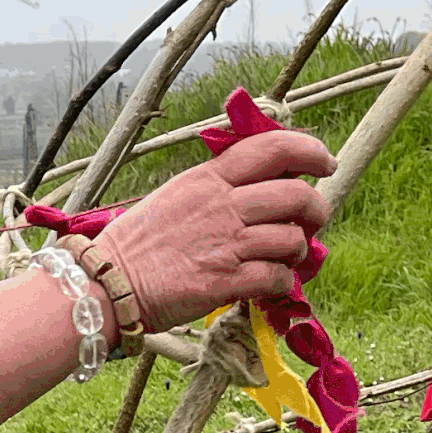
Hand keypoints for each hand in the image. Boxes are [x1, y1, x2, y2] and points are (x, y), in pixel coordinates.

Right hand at [86, 129, 333, 334]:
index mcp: (208, 178)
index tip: (325, 164)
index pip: (273, 147)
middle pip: (296, 194)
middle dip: (316, 209)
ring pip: (292, 239)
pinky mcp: (225, 282)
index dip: (310, 151)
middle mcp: (222, 205)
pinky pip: (276, 277)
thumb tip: (257, 187)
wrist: (106, 285)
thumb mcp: (174, 196)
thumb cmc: (136, 244)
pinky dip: (282, 283)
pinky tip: (270, 285)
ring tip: (286, 259)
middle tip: (312, 221)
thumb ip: (216, 187)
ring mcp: (226, 244)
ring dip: (298, 251)